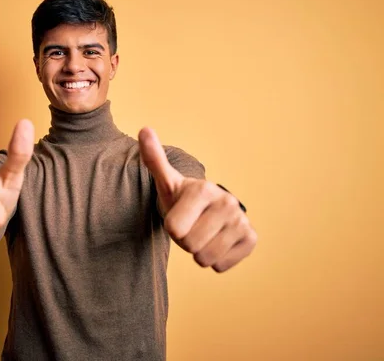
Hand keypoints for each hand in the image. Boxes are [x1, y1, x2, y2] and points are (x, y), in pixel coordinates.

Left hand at [138, 127, 256, 272]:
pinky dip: (215, 260)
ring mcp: (242, 221)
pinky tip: (217, 242)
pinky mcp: (251, 238)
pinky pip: (221, 266)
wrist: (207, 211)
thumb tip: (144, 129)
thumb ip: (154, 159)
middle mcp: (227, 202)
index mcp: (203, 189)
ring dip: (199, 252)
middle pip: (190, 245)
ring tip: (203, 234)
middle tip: (191, 226)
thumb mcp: (166, 181)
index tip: (180, 216)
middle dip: (186, 241)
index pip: (174, 230)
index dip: (171, 228)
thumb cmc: (182, 198)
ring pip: (205, 258)